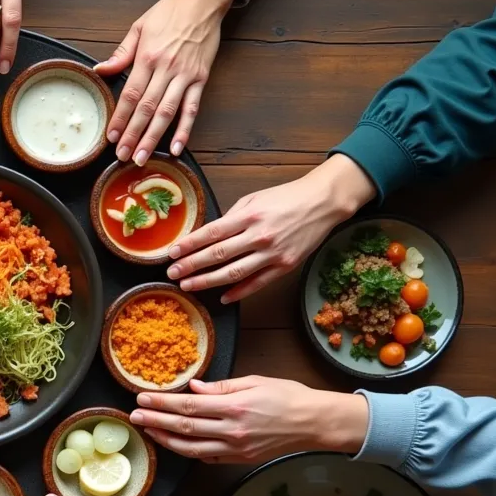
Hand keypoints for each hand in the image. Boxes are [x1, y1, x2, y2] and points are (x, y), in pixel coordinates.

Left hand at [95, 0, 234, 161]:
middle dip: (133, 135)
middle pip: (146, 109)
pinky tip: (176, 147)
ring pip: (167, 113)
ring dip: (153, 137)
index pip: (130, 94)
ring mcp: (185, 76)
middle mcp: (166, 69)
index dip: (120, 118)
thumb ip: (121, 53)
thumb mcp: (139, 28)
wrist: (201, 2)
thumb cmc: (169, 13)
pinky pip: (192, 108)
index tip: (111, 137)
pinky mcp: (201, 79)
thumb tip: (100, 70)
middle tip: (123, 156)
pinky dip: (185, 129)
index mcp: (147, 57)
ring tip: (142, 157)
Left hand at [131, 377, 369, 463]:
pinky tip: (175, 445)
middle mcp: (232, 430)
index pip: (188, 406)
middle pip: (184, 428)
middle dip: (156, 421)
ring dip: (166, 440)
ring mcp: (236, 448)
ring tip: (148, 431)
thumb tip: (192, 387)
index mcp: (234, 407)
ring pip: (192, 448)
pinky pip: (209, 458)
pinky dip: (190, 453)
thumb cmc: (288, 396)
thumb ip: (220, 386)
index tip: (143, 399)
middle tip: (134, 415)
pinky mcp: (240, 459)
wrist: (315, 422)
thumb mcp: (254, 381)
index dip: (162, 404)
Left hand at [165, 154, 376, 302]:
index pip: (211, 233)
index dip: (189, 245)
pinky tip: (222, 297)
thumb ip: (231, 217)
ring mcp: (272, 253)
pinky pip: (257, 283)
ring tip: (188, 286)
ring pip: (233, 273)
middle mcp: (259, 236)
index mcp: (249, 216)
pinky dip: (238, 292)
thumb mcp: (254, 199)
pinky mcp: (285, 266)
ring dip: (208, 282)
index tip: (172, 253)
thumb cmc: (287, 198)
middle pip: (217, 255)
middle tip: (172, 273)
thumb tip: (210, 234)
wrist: (323, 203)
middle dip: (191, 266)